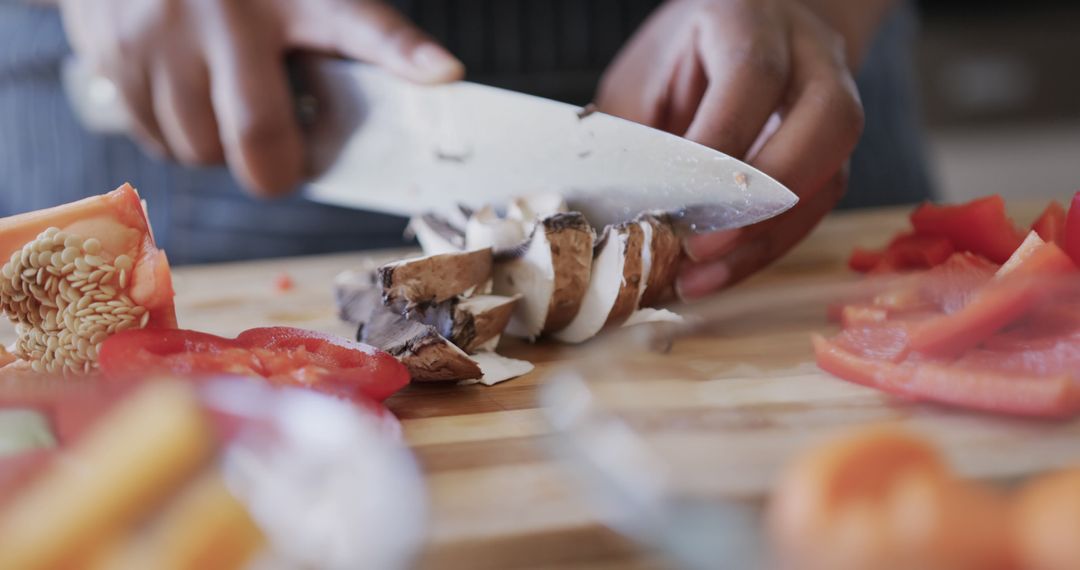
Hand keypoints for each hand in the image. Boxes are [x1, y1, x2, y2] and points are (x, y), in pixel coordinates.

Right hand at [60, 0, 462, 195]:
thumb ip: (354, 38)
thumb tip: (437, 79)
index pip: (356, 22)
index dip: (402, 51)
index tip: (446, 73)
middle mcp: (223, 10)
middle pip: (258, 136)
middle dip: (274, 169)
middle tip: (282, 155)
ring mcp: (159, 34)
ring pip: (201, 150)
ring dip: (221, 152)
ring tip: (225, 108)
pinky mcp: (112, 55)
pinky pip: (157, 141)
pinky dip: (179, 140)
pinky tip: (186, 98)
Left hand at [597, 0, 864, 298]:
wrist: (749, 33)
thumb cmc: (684, 60)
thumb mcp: (643, 79)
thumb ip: (633, 135)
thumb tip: (614, 212)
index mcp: (752, 23)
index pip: (753, 77)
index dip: (722, 144)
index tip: (680, 202)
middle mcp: (810, 57)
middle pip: (826, 122)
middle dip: (764, 198)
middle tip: (703, 247)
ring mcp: (836, 105)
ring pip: (830, 176)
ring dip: (765, 239)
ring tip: (702, 278)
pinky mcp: (835, 156)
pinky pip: (816, 209)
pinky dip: (767, 247)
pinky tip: (721, 273)